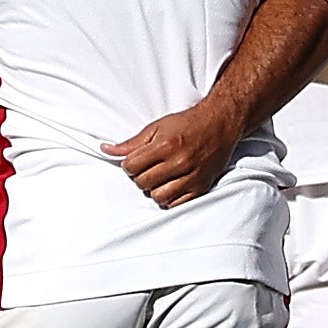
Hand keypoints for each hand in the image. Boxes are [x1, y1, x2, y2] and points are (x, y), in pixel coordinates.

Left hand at [102, 94, 239, 206]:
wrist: (220, 124)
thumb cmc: (188, 124)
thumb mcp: (157, 127)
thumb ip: (132, 143)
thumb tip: (107, 150)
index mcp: (166, 145)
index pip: (131, 166)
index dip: (129, 164)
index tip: (136, 161)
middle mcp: (179, 162)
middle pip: (143, 182)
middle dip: (140, 176)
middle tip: (148, 168)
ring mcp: (192, 176)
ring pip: (158, 197)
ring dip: (154, 189)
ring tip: (160, 177)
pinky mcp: (201, 187)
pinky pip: (176, 203)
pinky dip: (169, 197)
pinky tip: (171, 185)